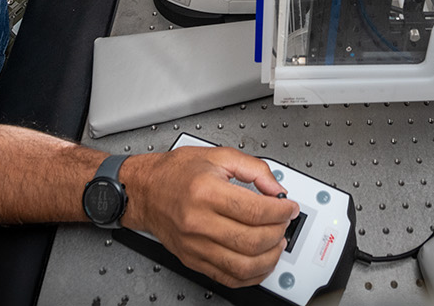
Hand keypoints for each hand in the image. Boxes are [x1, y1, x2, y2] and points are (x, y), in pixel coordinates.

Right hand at [119, 146, 300, 287]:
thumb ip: (253, 168)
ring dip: (269, 258)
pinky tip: (260, 262)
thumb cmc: (175, 172)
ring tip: (277, 243)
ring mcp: (194, 245)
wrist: (144, 190)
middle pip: (252, 240)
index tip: (289, 208)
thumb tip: (276, 188)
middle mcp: (198, 221)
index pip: (255, 210)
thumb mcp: (217, 155)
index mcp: (206, 191)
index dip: (280, 211)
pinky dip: (250, 275)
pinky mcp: (192, 260)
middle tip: (284, 223)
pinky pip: (227, 278)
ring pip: (242, 265)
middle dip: (278, 233)